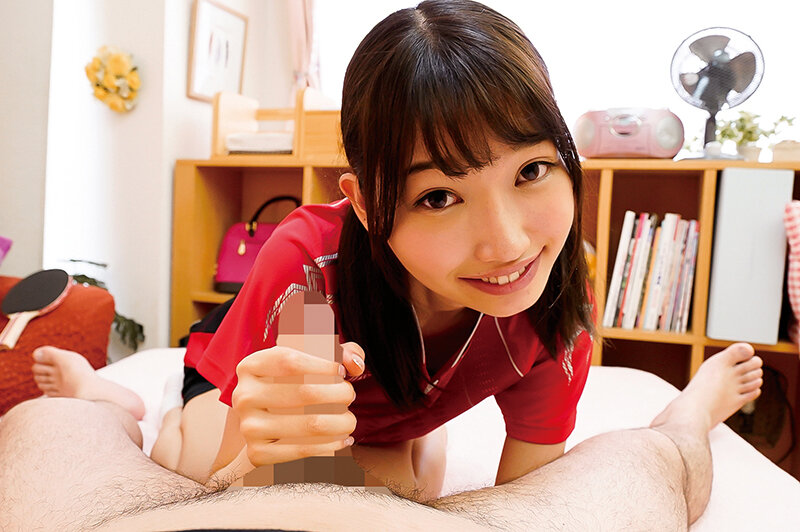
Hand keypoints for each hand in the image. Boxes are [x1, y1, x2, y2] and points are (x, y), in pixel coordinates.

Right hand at [231, 341, 365, 466]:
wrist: (264, 427)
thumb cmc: (294, 385)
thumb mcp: (311, 362)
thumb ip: (339, 352)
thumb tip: (354, 363)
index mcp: (251, 366)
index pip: (291, 361)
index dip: (324, 366)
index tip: (343, 372)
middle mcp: (243, 395)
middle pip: (305, 393)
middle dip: (339, 394)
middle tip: (350, 395)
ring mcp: (248, 427)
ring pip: (311, 424)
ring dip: (341, 422)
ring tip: (350, 420)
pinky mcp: (258, 454)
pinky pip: (304, 450)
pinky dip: (331, 445)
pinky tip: (343, 439)